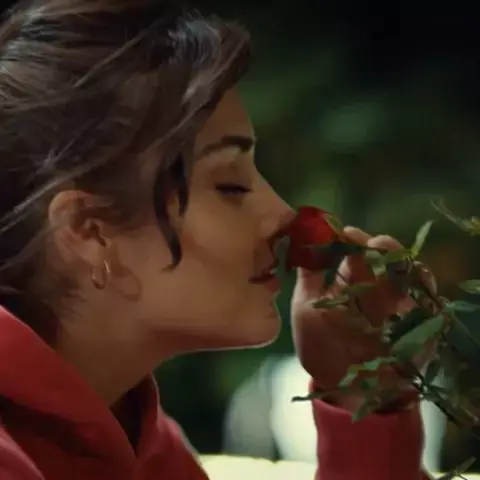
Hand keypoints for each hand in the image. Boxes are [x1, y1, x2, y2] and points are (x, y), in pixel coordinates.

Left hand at [291, 226, 435, 411]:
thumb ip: (308, 279)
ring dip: (400, 261)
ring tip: (388, 257)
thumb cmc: (319, 347)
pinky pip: (427, 299)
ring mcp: (397, 304)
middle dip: (379, 246)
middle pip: (385, 257)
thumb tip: (302, 244)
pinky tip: (413, 277)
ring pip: (408, 272)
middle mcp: (375, 288)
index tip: (345, 232)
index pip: (355, 252)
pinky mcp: (417, 322)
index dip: (352, 240)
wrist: (342, 387)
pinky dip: (423, 285)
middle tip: (370, 243)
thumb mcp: (306, 310)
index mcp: (349, 283)